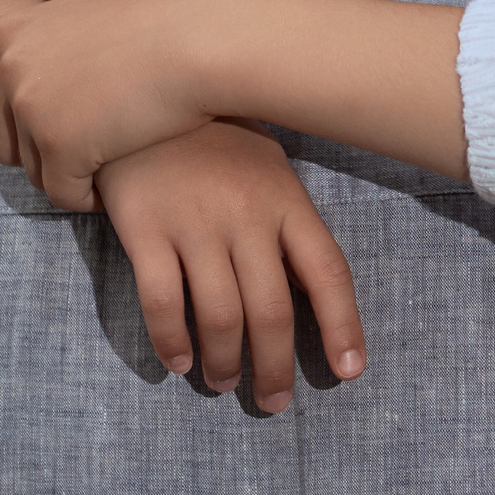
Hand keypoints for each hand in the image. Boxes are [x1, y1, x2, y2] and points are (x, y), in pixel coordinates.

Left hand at [0, 0, 214, 210]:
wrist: (200, 44)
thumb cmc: (167, 11)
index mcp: (17, 30)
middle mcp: (15, 71)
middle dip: (35, 149)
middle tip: (81, 145)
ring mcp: (35, 110)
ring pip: (32, 170)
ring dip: (63, 174)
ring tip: (103, 163)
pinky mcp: (64, 147)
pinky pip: (61, 192)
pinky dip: (84, 197)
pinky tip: (110, 186)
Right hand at [96, 121, 366, 411]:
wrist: (145, 92)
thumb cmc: (214, 138)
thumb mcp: (268, 167)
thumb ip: (287, 222)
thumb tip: (309, 292)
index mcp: (286, 200)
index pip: (328, 272)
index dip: (343, 326)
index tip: (350, 372)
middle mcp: (246, 216)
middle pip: (272, 312)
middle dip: (275, 368)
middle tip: (274, 402)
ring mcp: (194, 223)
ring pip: (219, 317)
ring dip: (225, 363)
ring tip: (224, 382)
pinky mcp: (144, 228)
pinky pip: (162, 302)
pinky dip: (172, 342)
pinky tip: (179, 361)